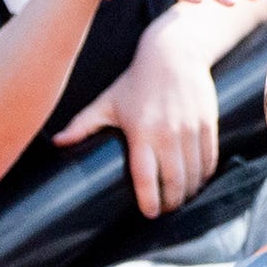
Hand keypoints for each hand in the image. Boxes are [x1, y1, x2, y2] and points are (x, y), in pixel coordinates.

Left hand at [54, 26, 220, 217]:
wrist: (174, 53)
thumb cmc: (136, 80)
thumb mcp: (108, 101)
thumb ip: (83, 124)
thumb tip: (57, 142)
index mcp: (141, 132)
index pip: (146, 177)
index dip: (149, 201)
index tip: (149, 213)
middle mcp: (168, 133)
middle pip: (175, 181)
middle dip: (171, 202)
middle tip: (166, 209)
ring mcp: (190, 129)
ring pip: (195, 174)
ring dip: (189, 191)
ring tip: (181, 198)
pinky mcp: (207, 123)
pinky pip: (210, 158)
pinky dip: (205, 174)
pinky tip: (197, 181)